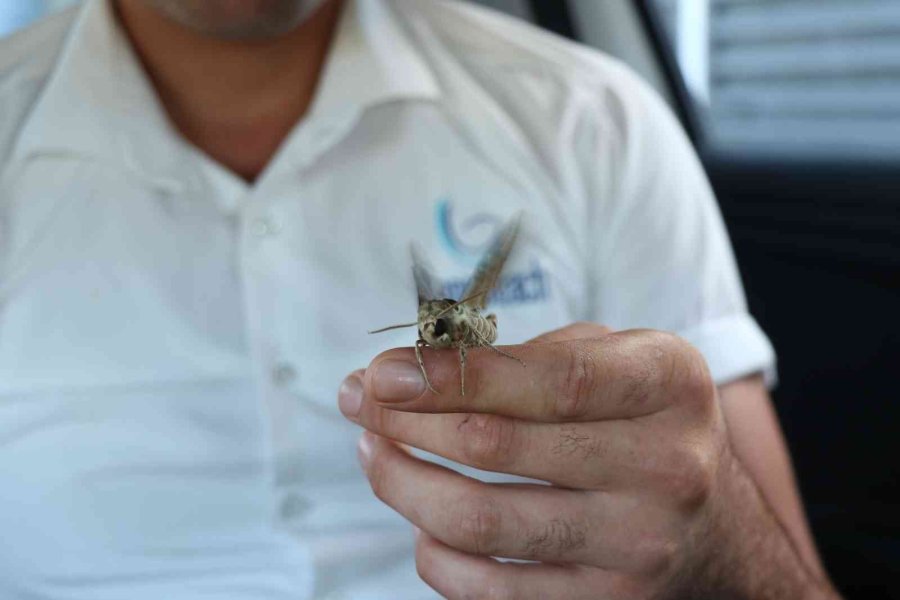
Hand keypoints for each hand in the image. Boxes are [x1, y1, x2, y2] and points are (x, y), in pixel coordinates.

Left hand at [339, 323, 834, 598]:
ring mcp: (636, 546)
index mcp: (666, 386)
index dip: (454, 375)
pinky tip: (419, 515)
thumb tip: (414, 371)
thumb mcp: (619, 362)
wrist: (715, 528)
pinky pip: (488, 588)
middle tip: (360, 400)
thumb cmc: (645, 424)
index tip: (384, 373)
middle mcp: (663, 467)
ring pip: (479, 521)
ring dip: (401, 482)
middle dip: (405, 419)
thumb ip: (531, 357)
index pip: (549, 379)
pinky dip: (433, 551)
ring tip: (373, 449)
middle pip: (497, 445)